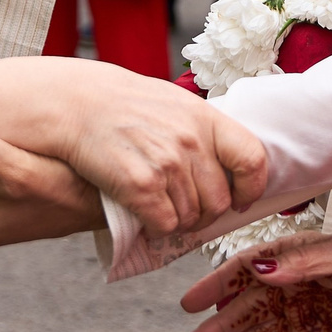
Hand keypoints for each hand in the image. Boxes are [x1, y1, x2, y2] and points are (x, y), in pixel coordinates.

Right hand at [51, 62, 267, 244]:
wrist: (79, 103)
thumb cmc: (127, 105)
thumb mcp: (176, 104)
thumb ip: (204, 132)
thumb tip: (231, 171)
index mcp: (206, 118)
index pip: (252, 159)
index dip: (252, 187)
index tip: (241, 198)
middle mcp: (191, 141)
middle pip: (219, 201)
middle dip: (206, 214)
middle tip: (187, 209)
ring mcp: (167, 164)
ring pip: (192, 218)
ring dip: (179, 220)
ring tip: (161, 205)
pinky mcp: (141, 186)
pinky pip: (166, 225)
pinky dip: (157, 227)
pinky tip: (145, 213)